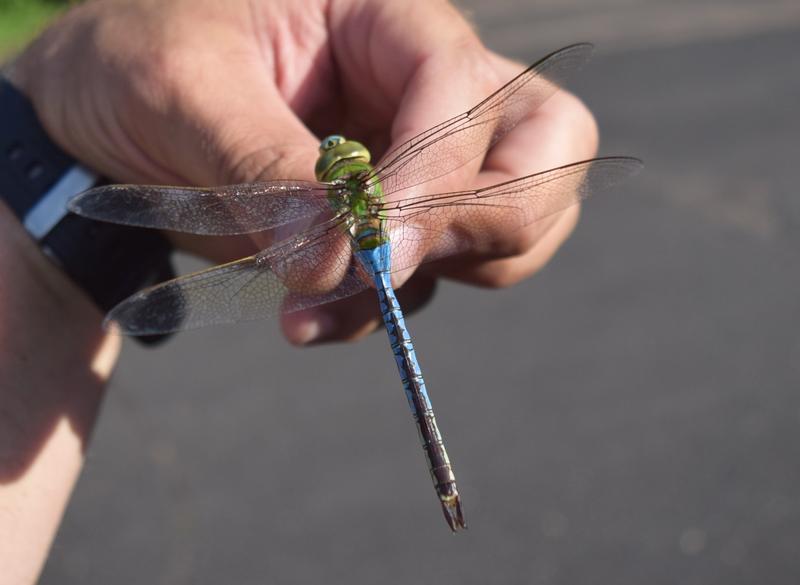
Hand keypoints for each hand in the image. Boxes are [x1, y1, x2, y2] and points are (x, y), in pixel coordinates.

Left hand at [12, 0, 597, 344]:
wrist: (107, 118)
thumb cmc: (138, 64)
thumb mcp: (183, 89)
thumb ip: (263, 164)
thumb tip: (338, 261)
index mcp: (387, 19)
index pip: (465, 89)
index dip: (435, 174)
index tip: (371, 245)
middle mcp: (427, 86)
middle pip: (549, 148)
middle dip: (495, 223)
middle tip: (394, 268)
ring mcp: (421, 160)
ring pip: (512, 224)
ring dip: (431, 281)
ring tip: (315, 308)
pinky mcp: (394, 222)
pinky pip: (430, 277)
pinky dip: (381, 312)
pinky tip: (305, 318)